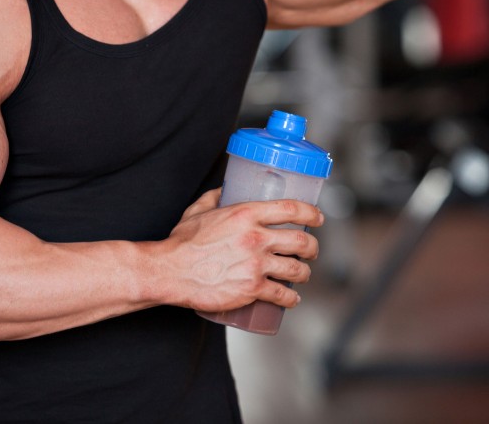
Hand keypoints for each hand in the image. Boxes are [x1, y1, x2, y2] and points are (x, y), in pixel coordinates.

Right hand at [159, 188, 322, 312]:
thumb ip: (215, 198)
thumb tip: (226, 190)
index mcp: (246, 214)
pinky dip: (291, 298)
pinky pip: (281, 294)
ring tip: (303, 274)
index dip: (311, 212)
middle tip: (311, 250)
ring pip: (296, 269)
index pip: (291, 208)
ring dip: (305, 273)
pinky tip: (292, 298)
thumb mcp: (198, 211)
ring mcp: (255, 265)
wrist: (170, 271)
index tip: (317, 217)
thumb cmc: (181, 242)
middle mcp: (255, 238)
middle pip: (300, 241)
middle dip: (312, 246)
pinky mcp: (251, 289)